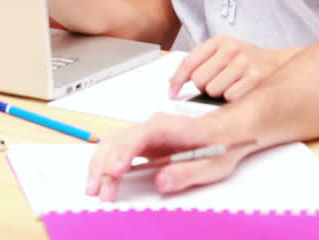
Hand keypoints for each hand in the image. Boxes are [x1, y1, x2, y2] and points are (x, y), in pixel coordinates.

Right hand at [87, 113, 248, 198]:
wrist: (225, 132)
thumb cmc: (219, 145)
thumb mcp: (212, 164)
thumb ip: (186, 172)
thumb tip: (161, 181)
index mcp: (169, 127)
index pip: (139, 136)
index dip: (124, 153)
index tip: (116, 171)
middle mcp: (151, 127)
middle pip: (119, 141)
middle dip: (105, 166)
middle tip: (100, 192)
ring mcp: (144, 134)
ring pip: (113, 145)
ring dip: (100, 166)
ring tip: (94, 189)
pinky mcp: (141, 143)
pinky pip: (117, 150)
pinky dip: (105, 164)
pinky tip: (100, 178)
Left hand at [169, 35, 292, 101]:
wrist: (279, 64)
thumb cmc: (246, 61)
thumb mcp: (222, 53)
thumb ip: (199, 63)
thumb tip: (171, 82)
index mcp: (219, 41)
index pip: (189, 62)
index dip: (177, 80)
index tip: (172, 93)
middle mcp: (231, 49)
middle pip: (199, 80)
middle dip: (203, 87)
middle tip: (216, 84)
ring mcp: (244, 63)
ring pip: (213, 90)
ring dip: (218, 94)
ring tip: (231, 86)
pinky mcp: (256, 78)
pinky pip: (230, 98)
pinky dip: (232, 99)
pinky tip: (240, 91)